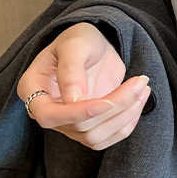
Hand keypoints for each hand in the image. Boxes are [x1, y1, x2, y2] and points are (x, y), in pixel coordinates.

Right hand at [16, 21, 151, 149]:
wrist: (95, 46)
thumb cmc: (79, 40)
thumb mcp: (75, 44)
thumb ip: (71, 69)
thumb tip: (72, 99)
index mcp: (33, 88)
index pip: (48, 115)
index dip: (78, 114)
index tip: (107, 101)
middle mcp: (49, 111)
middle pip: (79, 127)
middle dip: (115, 107)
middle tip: (140, 82)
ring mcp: (69, 123)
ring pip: (96, 137)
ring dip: (125, 116)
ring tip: (143, 88)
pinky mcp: (89, 127)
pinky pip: (109, 138)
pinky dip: (128, 122)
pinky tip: (139, 100)